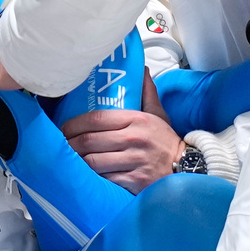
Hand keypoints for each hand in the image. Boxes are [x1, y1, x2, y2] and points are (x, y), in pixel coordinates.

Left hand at [60, 69, 184, 194]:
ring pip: (93, 161)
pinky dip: (93, 178)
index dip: (73, 124)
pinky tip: (86, 175)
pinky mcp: (135, 181)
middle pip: (89, 140)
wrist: (188, 168)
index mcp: (136, 120)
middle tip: (61, 145)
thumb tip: (142, 70)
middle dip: (70, 144)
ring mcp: (134, 161)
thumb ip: (146, 93)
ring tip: (70, 160)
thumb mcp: (158, 115)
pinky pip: (105, 178)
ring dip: (78, 161)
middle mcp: (134, 139)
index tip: (63, 128)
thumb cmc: (166, 142)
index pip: (96, 119)